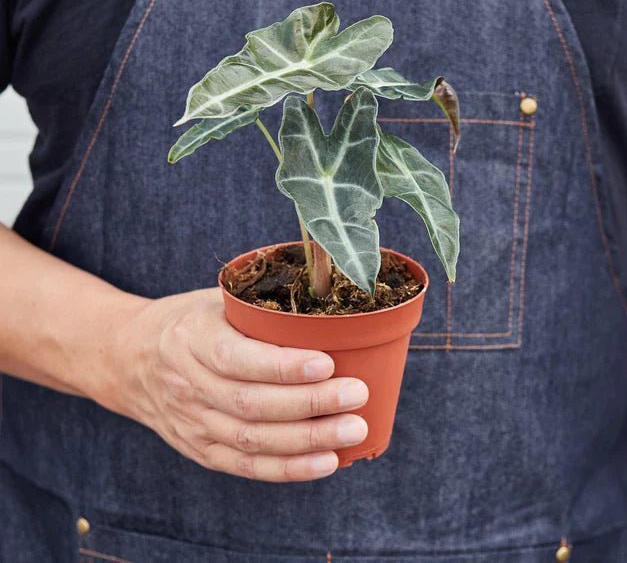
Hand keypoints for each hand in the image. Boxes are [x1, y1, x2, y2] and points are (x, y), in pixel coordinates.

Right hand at [108, 288, 368, 481]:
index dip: (283, 366)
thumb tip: (324, 301)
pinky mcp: (198, 448)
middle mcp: (188, 384)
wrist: (128, 359)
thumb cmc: (187, 322)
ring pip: (252, 440)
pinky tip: (326, 461)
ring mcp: (191, 422)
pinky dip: (288, 468)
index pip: (237, 359)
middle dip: (310, 404)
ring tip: (353, 430)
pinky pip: (245, 466)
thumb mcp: (214, 300)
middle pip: (251, 404)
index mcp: (192, 338)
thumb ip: (258, 305)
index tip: (327, 363)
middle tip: (356, 395)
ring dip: (307, 440)